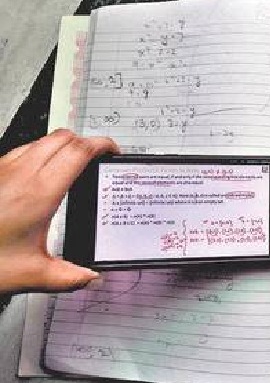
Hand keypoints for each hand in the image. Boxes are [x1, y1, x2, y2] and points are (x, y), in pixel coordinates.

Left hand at [0, 129, 118, 293]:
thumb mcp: (30, 275)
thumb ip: (68, 277)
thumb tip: (91, 277)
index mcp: (39, 193)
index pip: (79, 151)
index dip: (102, 145)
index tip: (113, 151)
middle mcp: (21, 173)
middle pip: (63, 137)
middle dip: (87, 142)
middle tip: (99, 157)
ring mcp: (3, 169)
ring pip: (42, 140)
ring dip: (64, 145)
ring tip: (75, 164)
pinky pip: (23, 150)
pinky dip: (42, 153)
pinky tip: (42, 175)